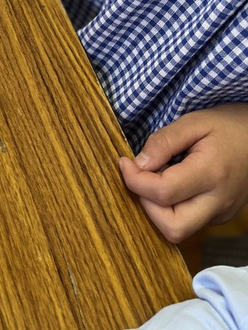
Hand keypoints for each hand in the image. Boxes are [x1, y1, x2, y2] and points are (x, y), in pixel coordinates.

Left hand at [119, 103, 247, 242]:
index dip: (134, 180)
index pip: (163, 193)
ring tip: (156, 178)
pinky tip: (171, 183)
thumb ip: (164, 141)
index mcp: (211, 174)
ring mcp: (222, 213)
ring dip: (157, 210)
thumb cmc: (229, 126)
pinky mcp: (221, 216)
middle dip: (146, 206)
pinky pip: (189, 223)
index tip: (124, 162)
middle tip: (139, 178)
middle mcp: (218, 201)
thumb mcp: (195, 122)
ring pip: (180, 231)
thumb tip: (138, 163)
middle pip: (173, 228)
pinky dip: (171, 208)